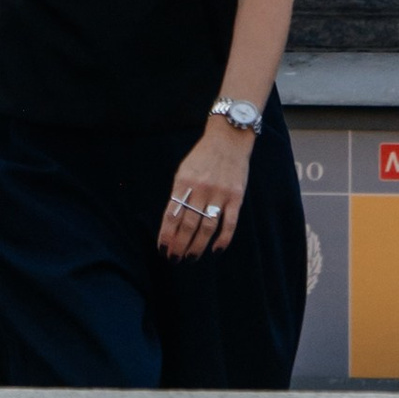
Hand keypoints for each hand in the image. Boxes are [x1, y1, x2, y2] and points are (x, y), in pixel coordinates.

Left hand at [158, 117, 253, 260]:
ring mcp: (219, 193)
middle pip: (188, 224)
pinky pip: (229, 223)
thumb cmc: (203, 157)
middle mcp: (200, 189)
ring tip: (190, 257)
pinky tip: (215, 250)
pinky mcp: (236, 196)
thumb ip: (179, 194)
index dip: (166, 234)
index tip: (162, 249)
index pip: (171, 214)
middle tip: (174, 259)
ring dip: (197, 245)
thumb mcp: (185, 171)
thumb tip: (171, 222)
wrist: (228, 138)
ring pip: (206, 227)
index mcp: (183, 182)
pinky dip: (223, 239)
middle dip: (179, 244)